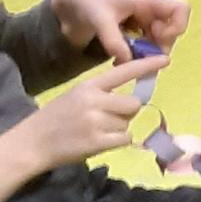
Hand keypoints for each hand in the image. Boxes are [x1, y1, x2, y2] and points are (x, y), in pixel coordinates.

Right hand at [0, 57, 155, 201]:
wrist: (34, 142)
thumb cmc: (57, 118)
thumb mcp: (76, 96)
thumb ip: (101, 94)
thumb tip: (132, 101)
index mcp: (88, 86)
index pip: (122, 72)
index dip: (145, 66)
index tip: (166, 59)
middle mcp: (94, 101)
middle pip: (133, 104)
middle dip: (126, 112)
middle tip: (108, 119)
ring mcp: (96, 121)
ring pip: (128, 123)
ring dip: (119, 129)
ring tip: (97, 131)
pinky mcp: (98, 141)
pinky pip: (125, 139)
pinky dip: (117, 142)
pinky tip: (100, 141)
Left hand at [48, 0, 190, 61]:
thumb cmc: (89, 2)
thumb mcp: (99, 20)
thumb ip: (114, 41)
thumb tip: (129, 62)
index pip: (180, 8)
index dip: (178, 25)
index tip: (160, 39)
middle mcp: (151, 9)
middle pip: (172, 30)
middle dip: (159, 47)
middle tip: (141, 60)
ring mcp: (145, 20)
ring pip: (160, 40)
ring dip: (148, 54)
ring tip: (127, 63)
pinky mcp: (137, 29)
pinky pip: (147, 44)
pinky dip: (138, 55)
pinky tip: (122, 60)